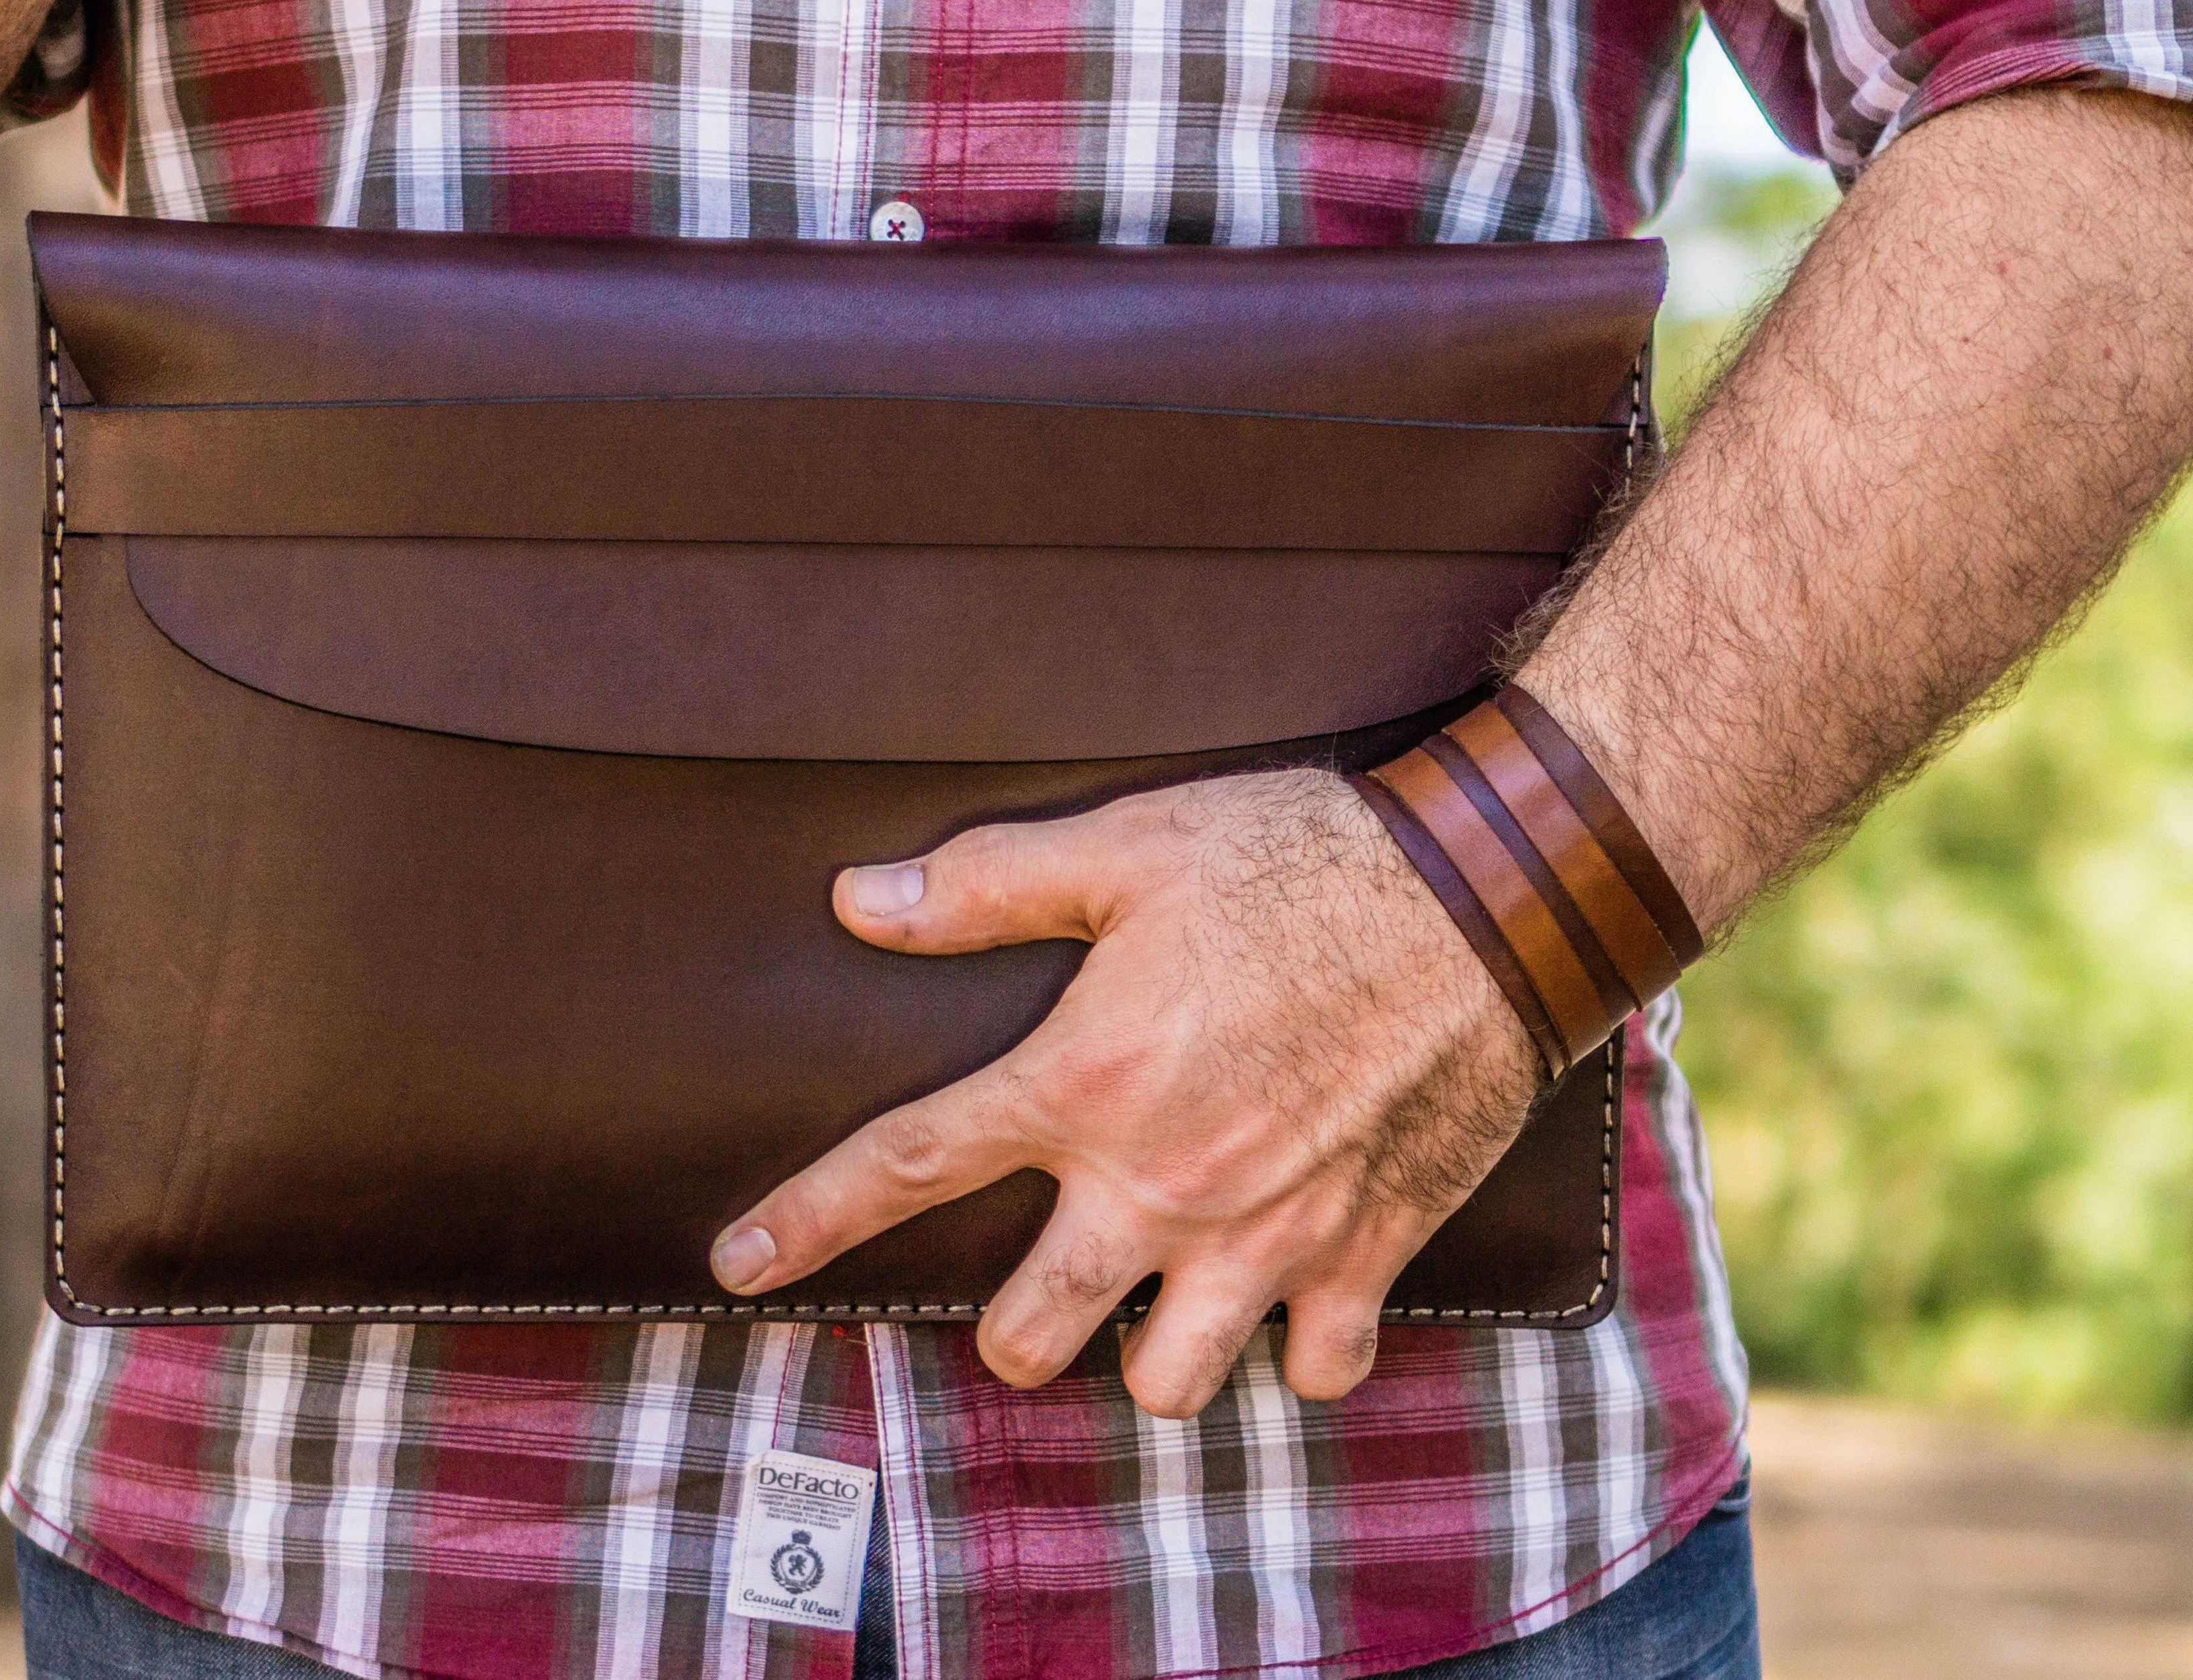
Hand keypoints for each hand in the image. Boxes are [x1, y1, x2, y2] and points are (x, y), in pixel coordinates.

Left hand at [706, 768, 1544, 1417]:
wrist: (1490, 898)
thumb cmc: (1302, 860)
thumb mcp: (1132, 846)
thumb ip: (988, 884)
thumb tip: (858, 902)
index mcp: (1085, 1081)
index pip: (909, 1166)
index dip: (809, 1221)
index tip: (738, 1267)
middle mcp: (1161, 1184)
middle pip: (1029, 1332)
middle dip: (1010, 1328)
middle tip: (1033, 1287)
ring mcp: (1266, 1237)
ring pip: (1166, 1382)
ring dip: (1148, 1353)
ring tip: (1157, 1299)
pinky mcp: (1366, 1255)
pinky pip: (1313, 1371)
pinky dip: (1296, 1352)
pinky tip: (1286, 1299)